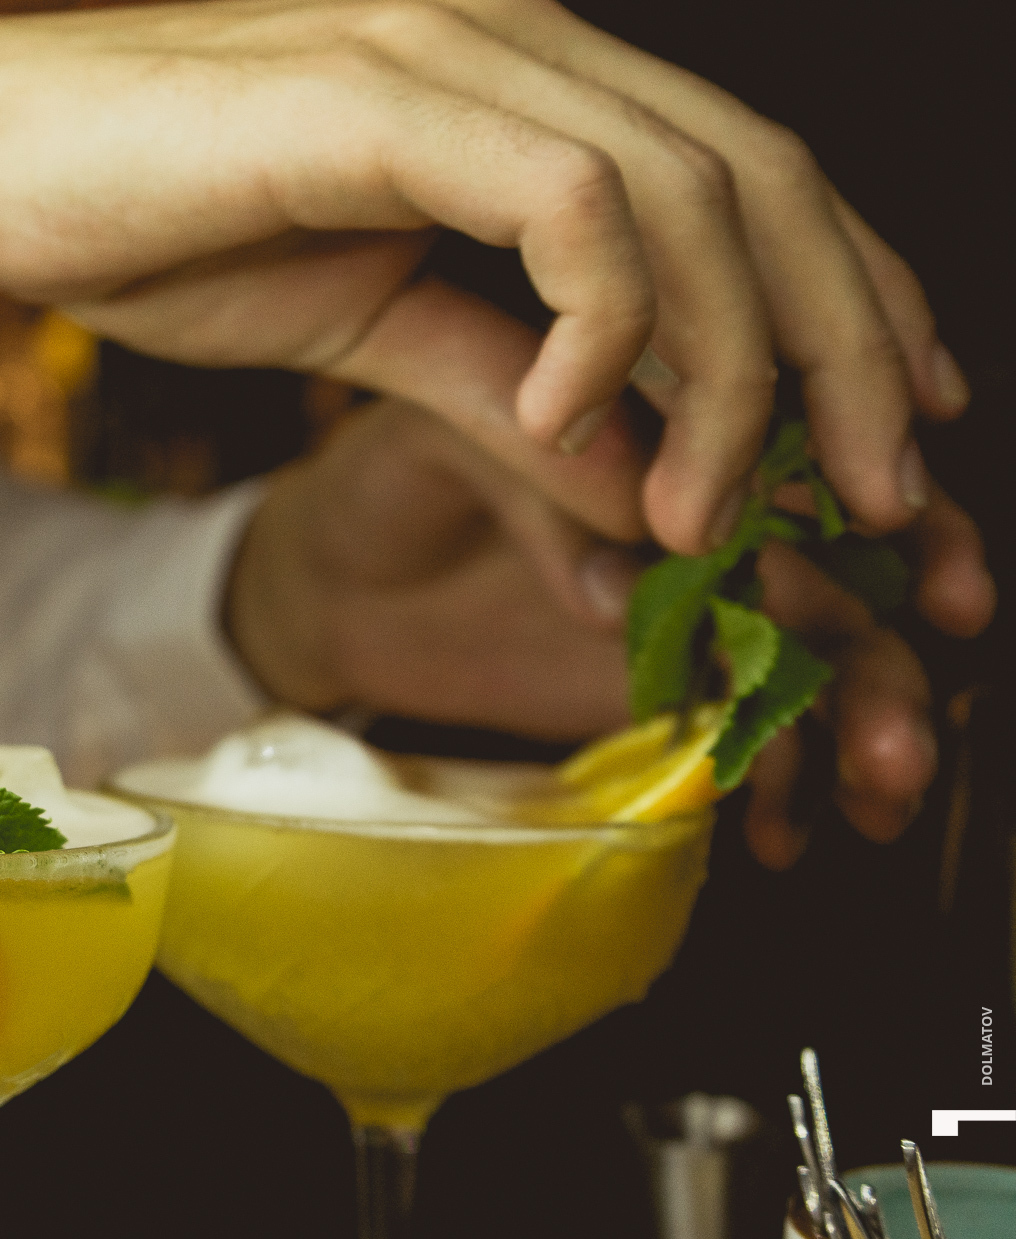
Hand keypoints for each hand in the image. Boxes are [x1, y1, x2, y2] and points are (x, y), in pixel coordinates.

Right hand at [0, 0, 985, 574]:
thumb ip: (501, 394)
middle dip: (843, 350)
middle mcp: (512, 35)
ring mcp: (448, 48)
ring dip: (733, 368)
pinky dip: (600, 326)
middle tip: (873, 499)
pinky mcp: (375, 91)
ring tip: (717, 511)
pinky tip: (564, 424)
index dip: (845, 302)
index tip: (886, 429)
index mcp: (519, 80)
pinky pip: (559, 203)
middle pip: (762, 177)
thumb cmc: (147, 225)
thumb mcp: (361, 329)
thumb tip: (638, 487)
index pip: (744, 179)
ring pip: (687, 192)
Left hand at [226, 397, 960, 868]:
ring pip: (822, 659)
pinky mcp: (665, 685)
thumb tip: (624, 574)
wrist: (327, 583)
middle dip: (890, 647)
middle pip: (849, 565)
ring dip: (866, 723)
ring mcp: (700, 602)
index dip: (885, 491)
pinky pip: (750, 733)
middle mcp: (713, 503)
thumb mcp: (441, 444)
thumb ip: (542, 490)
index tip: (912, 557)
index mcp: (679, 410)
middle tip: (899, 727)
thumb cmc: (380, 481)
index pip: (816, 438)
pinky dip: (782, 784)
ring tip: (875, 787)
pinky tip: (784, 828)